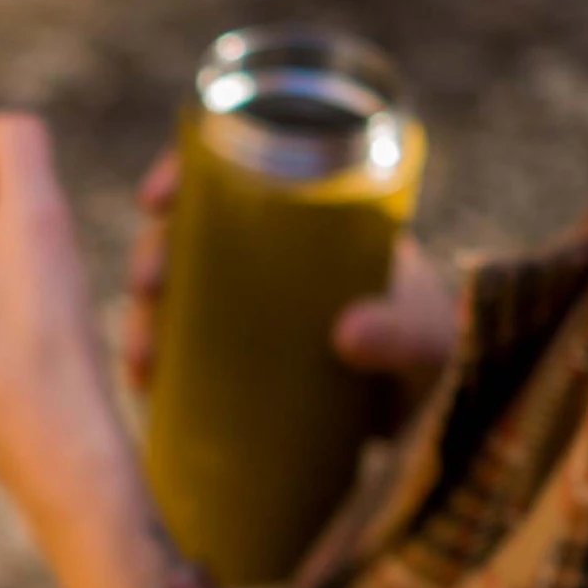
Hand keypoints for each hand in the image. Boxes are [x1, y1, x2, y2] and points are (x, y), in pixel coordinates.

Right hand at [114, 154, 461, 397]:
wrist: (445, 413)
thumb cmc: (439, 351)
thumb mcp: (427, 338)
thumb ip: (400, 331)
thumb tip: (348, 333)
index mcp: (310, 224)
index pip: (234, 175)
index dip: (183, 173)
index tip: (157, 196)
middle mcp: (270, 261)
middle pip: (188, 237)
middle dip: (153, 255)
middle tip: (149, 285)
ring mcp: (251, 314)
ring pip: (176, 300)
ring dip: (145, 319)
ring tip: (142, 358)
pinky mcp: (242, 368)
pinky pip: (185, 358)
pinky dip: (159, 369)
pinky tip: (144, 386)